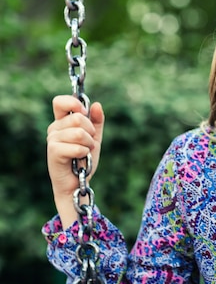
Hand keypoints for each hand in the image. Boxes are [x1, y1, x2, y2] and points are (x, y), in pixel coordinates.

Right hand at [47, 95, 104, 227]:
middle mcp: (54, 128)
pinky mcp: (53, 152)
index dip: (74, 103)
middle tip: (89, 143)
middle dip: (91, 131)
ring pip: (80, 132)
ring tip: (84, 152)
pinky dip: (84, 153)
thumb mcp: (95, 137)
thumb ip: (96, 121)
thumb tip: (96, 104)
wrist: (78, 182)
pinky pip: (77, 146)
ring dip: (89, 144)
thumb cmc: (84, 159)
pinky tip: (79, 159)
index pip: (60, 101)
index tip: (85, 112)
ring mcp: (52, 140)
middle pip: (78, 117)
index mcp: (62, 122)